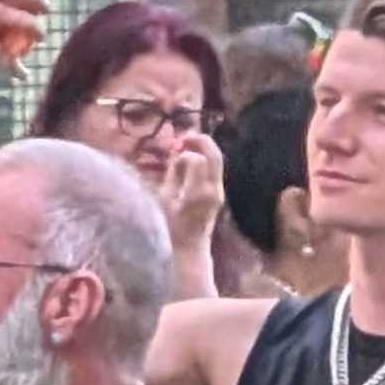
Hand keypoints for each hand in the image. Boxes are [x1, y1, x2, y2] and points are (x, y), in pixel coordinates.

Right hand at [156, 127, 225, 247]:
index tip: (173, 156)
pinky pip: (215, 168)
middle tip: (185, 137)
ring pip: (218, 159)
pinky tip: (191, 158)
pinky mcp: (220, 193)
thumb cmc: (171, 226)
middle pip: (215, 155)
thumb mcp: (165, 198)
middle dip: (200, 141)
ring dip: (203, 148)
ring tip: (186, 144)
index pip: (197, 160)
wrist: (190, 247)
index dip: (184, 153)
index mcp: (198, 193)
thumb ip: (172, 173)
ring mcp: (219, 192)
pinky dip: (205, 158)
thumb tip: (176, 152)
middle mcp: (213, 191)